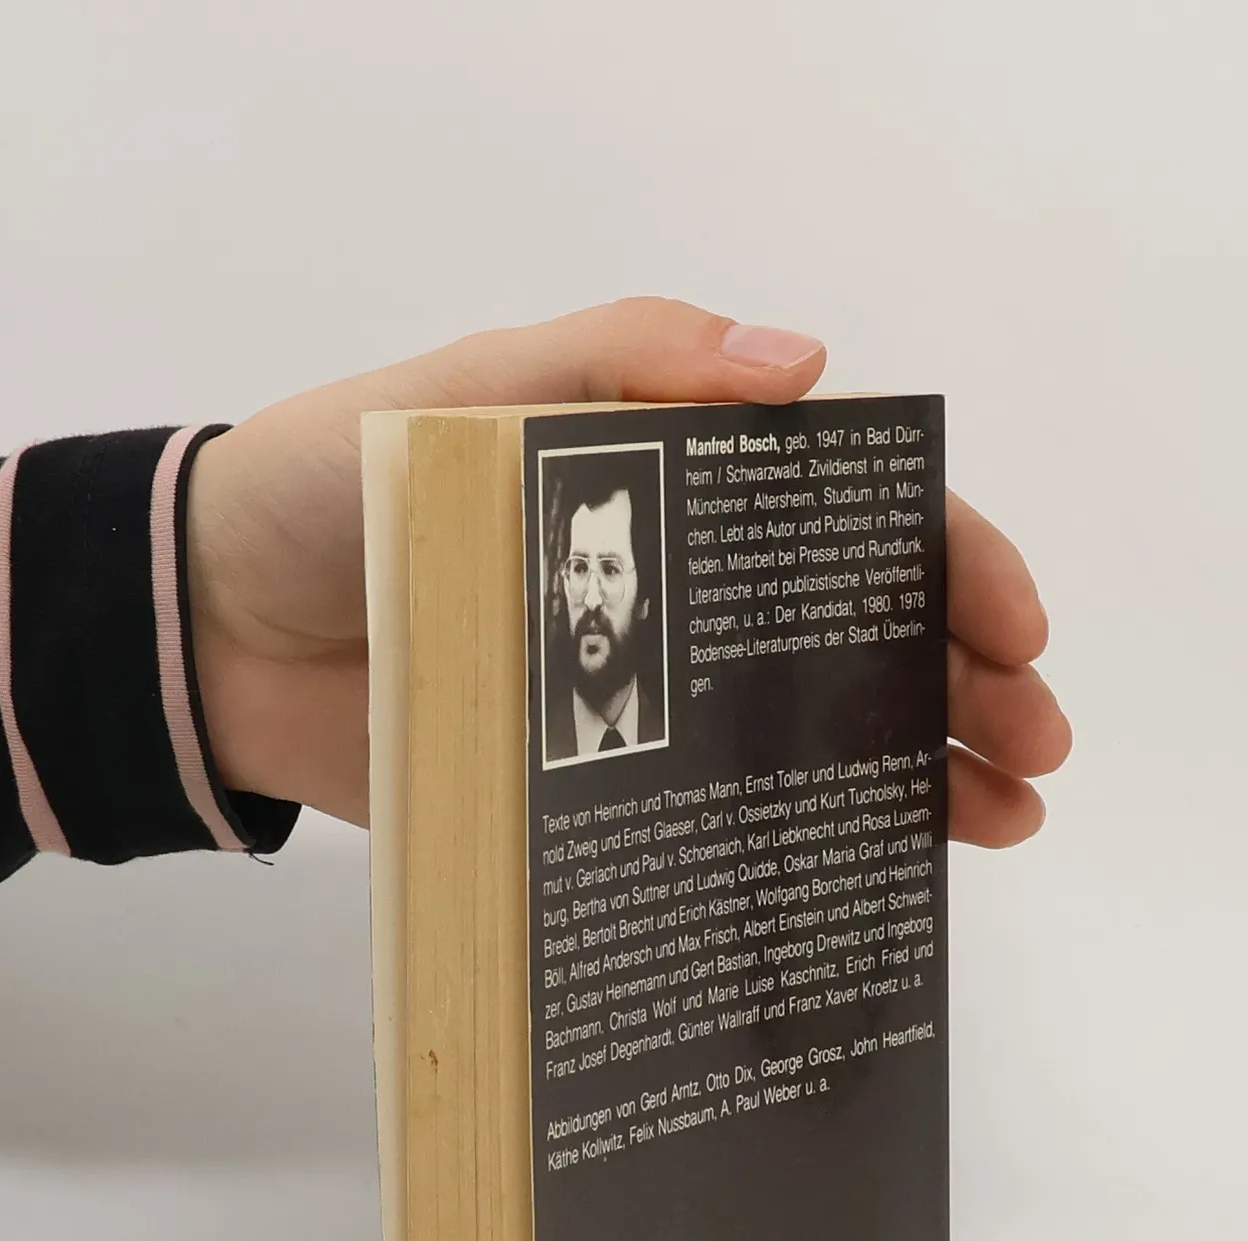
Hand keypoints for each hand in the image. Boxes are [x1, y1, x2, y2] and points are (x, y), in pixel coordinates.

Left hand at [186, 297, 1068, 844]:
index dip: (947, 560)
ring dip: (924, 767)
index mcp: (669, 484)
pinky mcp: (592, 793)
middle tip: (1036, 746)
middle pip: (858, 632)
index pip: (844, 514)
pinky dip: (804, 842)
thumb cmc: (332, 490)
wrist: (212, 635)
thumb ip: (620, 363)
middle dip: (966, 681)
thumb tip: (804, 365)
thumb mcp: (471, 391)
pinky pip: (716, 821)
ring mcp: (643, 703)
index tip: (1013, 624)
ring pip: (813, 732)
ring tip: (1005, 818)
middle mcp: (677, 595)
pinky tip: (881, 870)